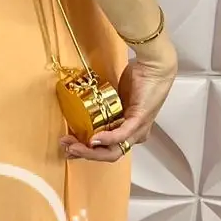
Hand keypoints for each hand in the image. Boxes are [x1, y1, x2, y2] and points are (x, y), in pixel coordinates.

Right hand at [58, 47, 177, 162]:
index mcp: (129, 131)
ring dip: (91, 150)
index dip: (86, 152)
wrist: (153, 65)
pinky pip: (122, 135)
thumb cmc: (137, 78)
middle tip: (67, 147)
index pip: (106, 149)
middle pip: (108, 154)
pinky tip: (93, 139)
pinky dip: (107, 139)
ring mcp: (138, 129)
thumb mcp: (114, 97)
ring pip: (114, 150)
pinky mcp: (139, 120)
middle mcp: (134, 135)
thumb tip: (80, 108)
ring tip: (74, 145)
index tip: (67, 146)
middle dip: (85, 153)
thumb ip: (102, 108)